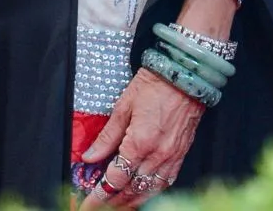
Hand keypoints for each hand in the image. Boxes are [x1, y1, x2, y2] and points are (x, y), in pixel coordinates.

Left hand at [81, 67, 204, 205]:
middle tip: (99, 206)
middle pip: (131, 191)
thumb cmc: (155, 84)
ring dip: (131, 202)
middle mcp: (156, 155)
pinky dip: (151, 193)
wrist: (185, 74)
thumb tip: (90, 156)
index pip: (115, 180)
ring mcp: (171, 158)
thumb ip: (107, 136)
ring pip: (149, 193)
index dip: (99, 196)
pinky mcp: (181, 155)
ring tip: (118, 205)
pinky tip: (143, 193)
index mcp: (139, 143)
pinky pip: (165, 184)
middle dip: (113, 203)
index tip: (88, 204)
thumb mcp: (124, 106)